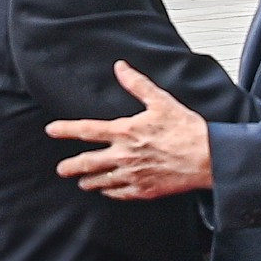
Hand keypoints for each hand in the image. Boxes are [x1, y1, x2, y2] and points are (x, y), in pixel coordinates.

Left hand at [46, 61, 212, 199]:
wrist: (208, 158)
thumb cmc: (187, 129)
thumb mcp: (161, 101)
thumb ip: (137, 84)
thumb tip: (121, 68)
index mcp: (125, 132)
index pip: (87, 130)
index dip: (66, 129)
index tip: (52, 130)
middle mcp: (124, 155)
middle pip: (87, 163)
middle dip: (70, 167)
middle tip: (61, 169)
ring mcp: (133, 175)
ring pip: (101, 181)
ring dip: (88, 181)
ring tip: (81, 182)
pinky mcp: (144, 189)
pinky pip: (119, 193)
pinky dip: (109, 192)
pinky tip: (106, 190)